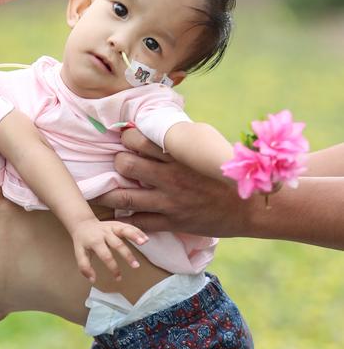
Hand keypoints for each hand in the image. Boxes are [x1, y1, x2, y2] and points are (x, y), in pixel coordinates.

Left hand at [72, 218, 147, 282]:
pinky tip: (145, 239)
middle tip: (135, 266)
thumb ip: (85, 267)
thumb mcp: (79, 254)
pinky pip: (129, 227)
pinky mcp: (117, 224)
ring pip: (124, 230)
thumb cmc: (83, 241)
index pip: (105, 256)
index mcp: (95, 241)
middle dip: (127, 255)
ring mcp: (112, 227)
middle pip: (117, 244)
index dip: (113, 268)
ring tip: (144, 243)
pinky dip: (138, 232)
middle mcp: (104, 233)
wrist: (83, 224)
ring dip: (135, 236)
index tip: (118, 278)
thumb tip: (93, 280)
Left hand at [98, 128, 246, 236]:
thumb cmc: (227, 171)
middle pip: (126, 166)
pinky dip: (123, 220)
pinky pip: (138, 223)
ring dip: (108, 193)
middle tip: (117, 163)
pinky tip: (117, 215)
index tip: (125, 137)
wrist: (248, 208)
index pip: (139, 140)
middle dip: (116, 162)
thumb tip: (160, 125)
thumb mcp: (209, 143)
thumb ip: (182, 136)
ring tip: (100, 190)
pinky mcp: (172, 222)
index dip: (126, 137)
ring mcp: (169, 202)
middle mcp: (170, 178)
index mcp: (178, 156)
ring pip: (125, 197)